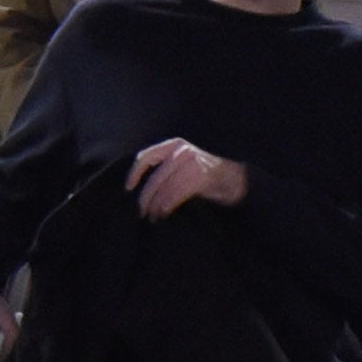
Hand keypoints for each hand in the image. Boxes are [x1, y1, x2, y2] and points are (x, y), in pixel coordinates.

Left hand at [128, 137, 249, 218]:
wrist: (233, 178)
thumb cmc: (203, 174)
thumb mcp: (182, 163)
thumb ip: (164, 168)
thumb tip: (141, 188)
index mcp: (173, 145)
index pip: (145, 157)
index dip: (134, 173)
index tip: (128, 188)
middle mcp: (180, 151)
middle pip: (155, 178)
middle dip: (146, 198)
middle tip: (142, 212)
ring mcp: (191, 162)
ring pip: (165, 188)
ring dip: (156, 206)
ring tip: (153, 216)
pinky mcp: (200, 176)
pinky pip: (177, 194)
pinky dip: (168, 206)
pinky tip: (164, 213)